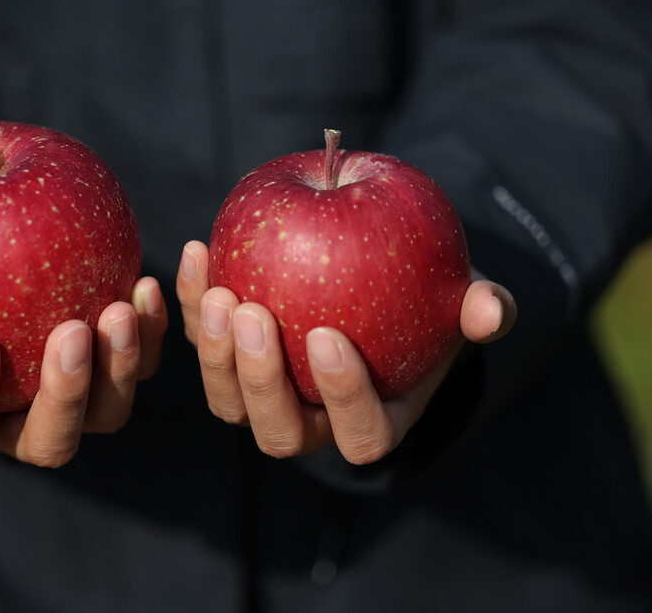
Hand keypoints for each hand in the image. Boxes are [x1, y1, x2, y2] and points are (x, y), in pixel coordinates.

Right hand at [0, 270, 166, 467]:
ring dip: (122, 367)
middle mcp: (16, 426)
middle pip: (52, 441)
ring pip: (106, 409)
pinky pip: (138, 359)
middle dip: (66, 395)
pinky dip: (150, 330)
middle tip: (71, 331)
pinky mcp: (105, 361)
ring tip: (121, 307)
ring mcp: (68, 398)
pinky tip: (147, 283)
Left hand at [177, 240, 515, 464]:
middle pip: (278, 431)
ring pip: (228, 401)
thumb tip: (493, 309)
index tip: (326, 336)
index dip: (342, 395)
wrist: (377, 280)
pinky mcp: (228, 356)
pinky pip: (201, 340)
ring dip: (214, 354)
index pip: (360, 432)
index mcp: (372, 420)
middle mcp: (313, 421)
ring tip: (220, 293)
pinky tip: (197, 252)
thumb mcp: (461, 299)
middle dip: (261, 380)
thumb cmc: (427, 298)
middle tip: (254, 315)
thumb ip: (481, 307)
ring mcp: (264, 394)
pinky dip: (191, 304)